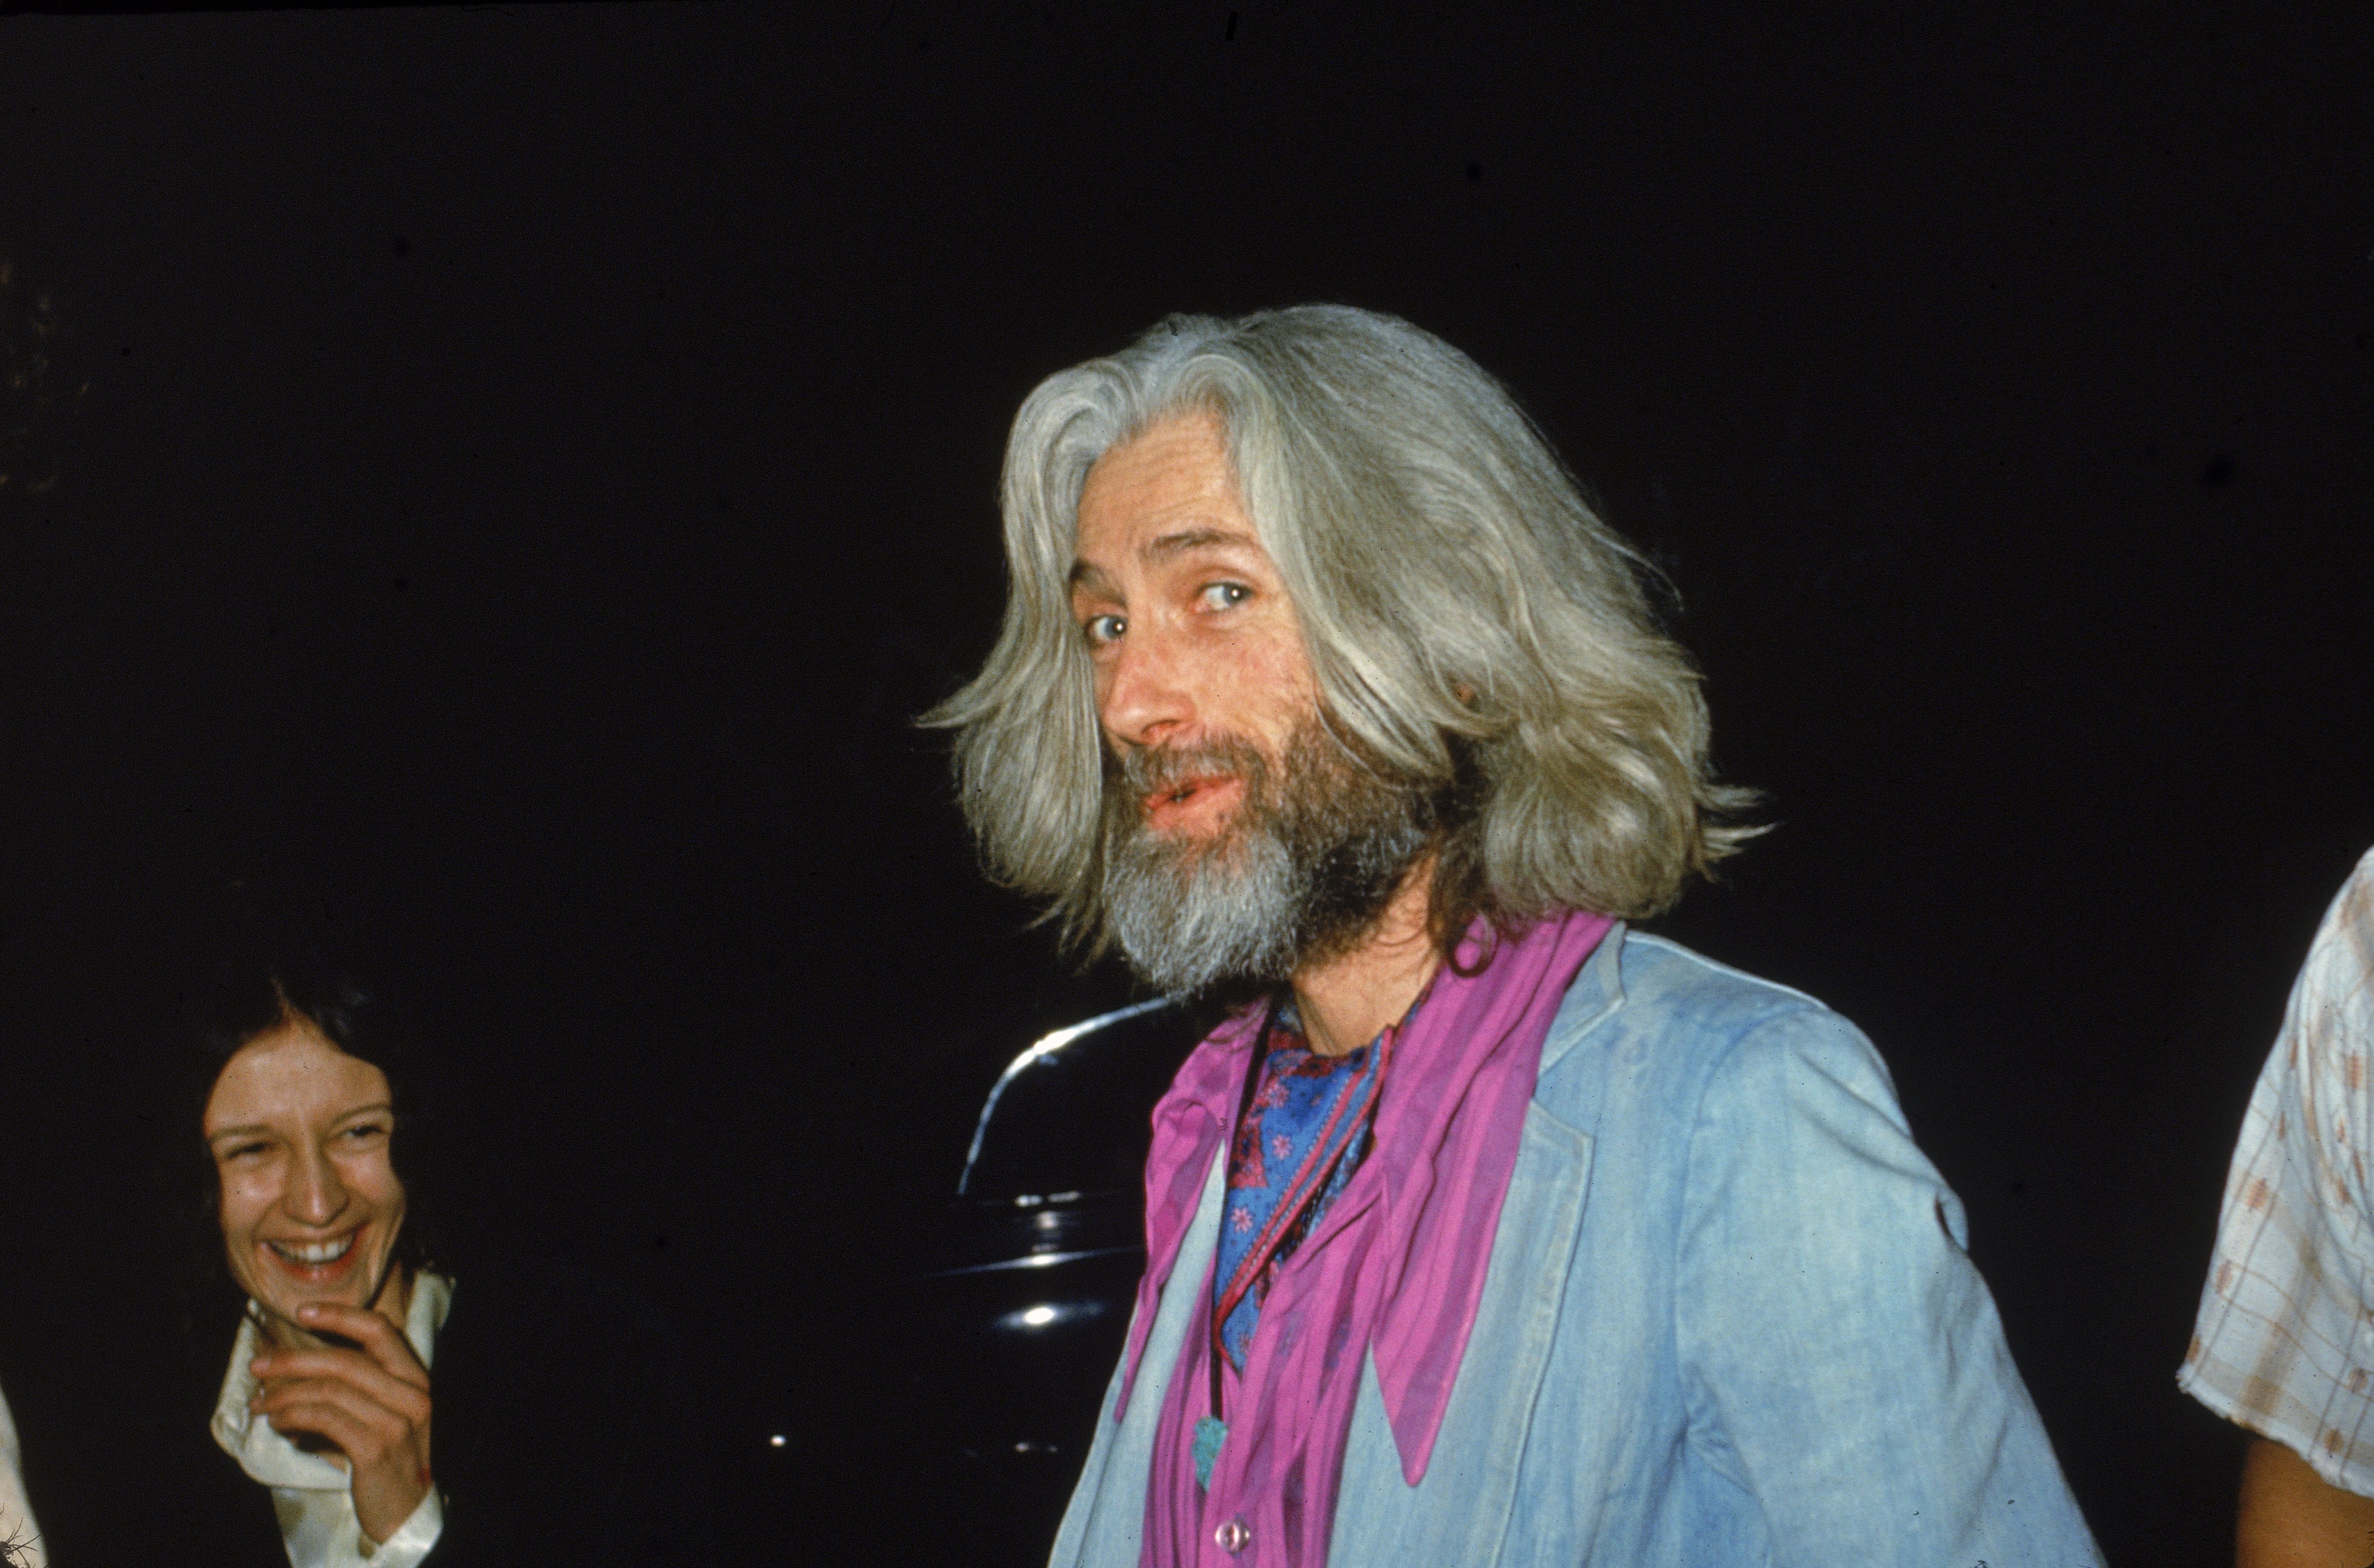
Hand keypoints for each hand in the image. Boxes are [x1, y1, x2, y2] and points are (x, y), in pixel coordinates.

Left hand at [250, 1301, 433, 1544]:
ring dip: (285, 1393)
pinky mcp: (375, 1449)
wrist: (406, 1511)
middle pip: (345, 1360)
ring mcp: (397, 1422)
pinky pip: (324, 1418)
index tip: (302, 1311)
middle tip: (258, 1366)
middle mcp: (412, 1394)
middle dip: (293, 1360)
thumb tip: (298, 1364)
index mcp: (415, 1378)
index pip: (380, 1330)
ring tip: (260, 1404)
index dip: (339, 1316)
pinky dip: (293, 1415)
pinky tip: (277, 1422)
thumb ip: (360, 1386)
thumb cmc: (388, 1458)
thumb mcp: (385, 1413)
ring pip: (329, 1390)